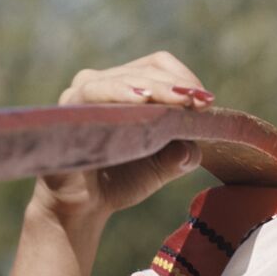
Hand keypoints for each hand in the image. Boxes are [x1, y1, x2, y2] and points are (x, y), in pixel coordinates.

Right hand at [2, 52, 213, 275]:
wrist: (82, 209)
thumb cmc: (120, 181)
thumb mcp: (162, 165)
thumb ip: (182, 152)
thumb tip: (191, 148)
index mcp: (123, 86)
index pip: (158, 66)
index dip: (185, 77)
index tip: (207, 101)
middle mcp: (100, 82)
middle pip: (147, 69)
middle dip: (178, 85)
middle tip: (202, 102)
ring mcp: (82, 92)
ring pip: (126, 77)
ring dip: (158, 87)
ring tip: (182, 99)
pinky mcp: (69, 107)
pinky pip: (95, 91)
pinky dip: (122, 92)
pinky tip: (143, 99)